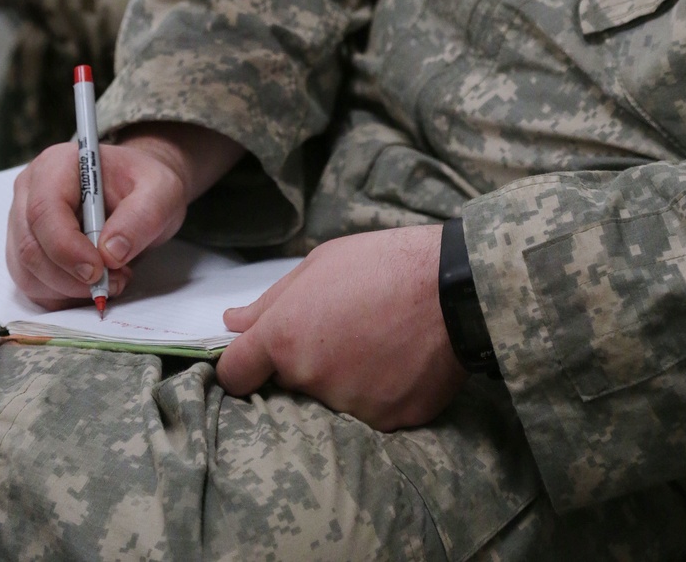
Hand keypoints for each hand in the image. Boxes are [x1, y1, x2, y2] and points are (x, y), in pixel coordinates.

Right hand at [6, 124, 242, 308]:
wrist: (140, 194)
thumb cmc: (144, 185)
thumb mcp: (161, 191)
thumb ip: (142, 216)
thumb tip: (110, 253)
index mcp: (56, 165)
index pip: (44, 211)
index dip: (66, 247)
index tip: (98, 270)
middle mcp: (30, 193)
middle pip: (31, 248)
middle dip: (71, 277)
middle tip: (115, 280)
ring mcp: (23, 225)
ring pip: (29, 274)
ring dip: (70, 290)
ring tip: (113, 279)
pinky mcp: (28, 254)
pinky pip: (34, 288)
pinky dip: (65, 297)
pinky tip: (96, 284)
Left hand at [216, 225, 467, 429]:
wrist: (454, 287)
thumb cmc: (383, 263)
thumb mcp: (320, 263)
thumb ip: (270, 301)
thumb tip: (231, 323)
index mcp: (285, 337)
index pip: (234, 375)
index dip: (244, 365)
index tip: (259, 358)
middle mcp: (310, 379)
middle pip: (288, 385)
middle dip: (304, 363)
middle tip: (342, 330)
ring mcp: (349, 406)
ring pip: (331, 400)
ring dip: (344, 378)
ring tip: (377, 340)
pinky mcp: (387, 422)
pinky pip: (370, 411)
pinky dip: (380, 391)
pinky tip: (399, 359)